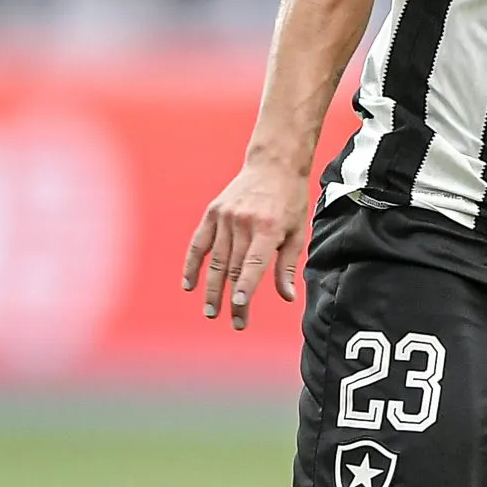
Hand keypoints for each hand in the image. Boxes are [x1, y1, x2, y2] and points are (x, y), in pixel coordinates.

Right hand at [182, 160, 311, 328]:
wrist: (273, 164)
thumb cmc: (290, 201)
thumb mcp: (297, 232)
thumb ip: (287, 265)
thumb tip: (287, 296)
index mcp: (267, 228)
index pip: (253, 263)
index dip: (246, 287)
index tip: (239, 306)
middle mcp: (243, 222)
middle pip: (234, 268)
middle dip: (233, 298)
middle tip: (235, 322)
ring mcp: (225, 217)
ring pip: (216, 261)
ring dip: (212, 289)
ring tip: (211, 312)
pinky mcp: (212, 213)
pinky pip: (198, 243)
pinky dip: (191, 265)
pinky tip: (189, 285)